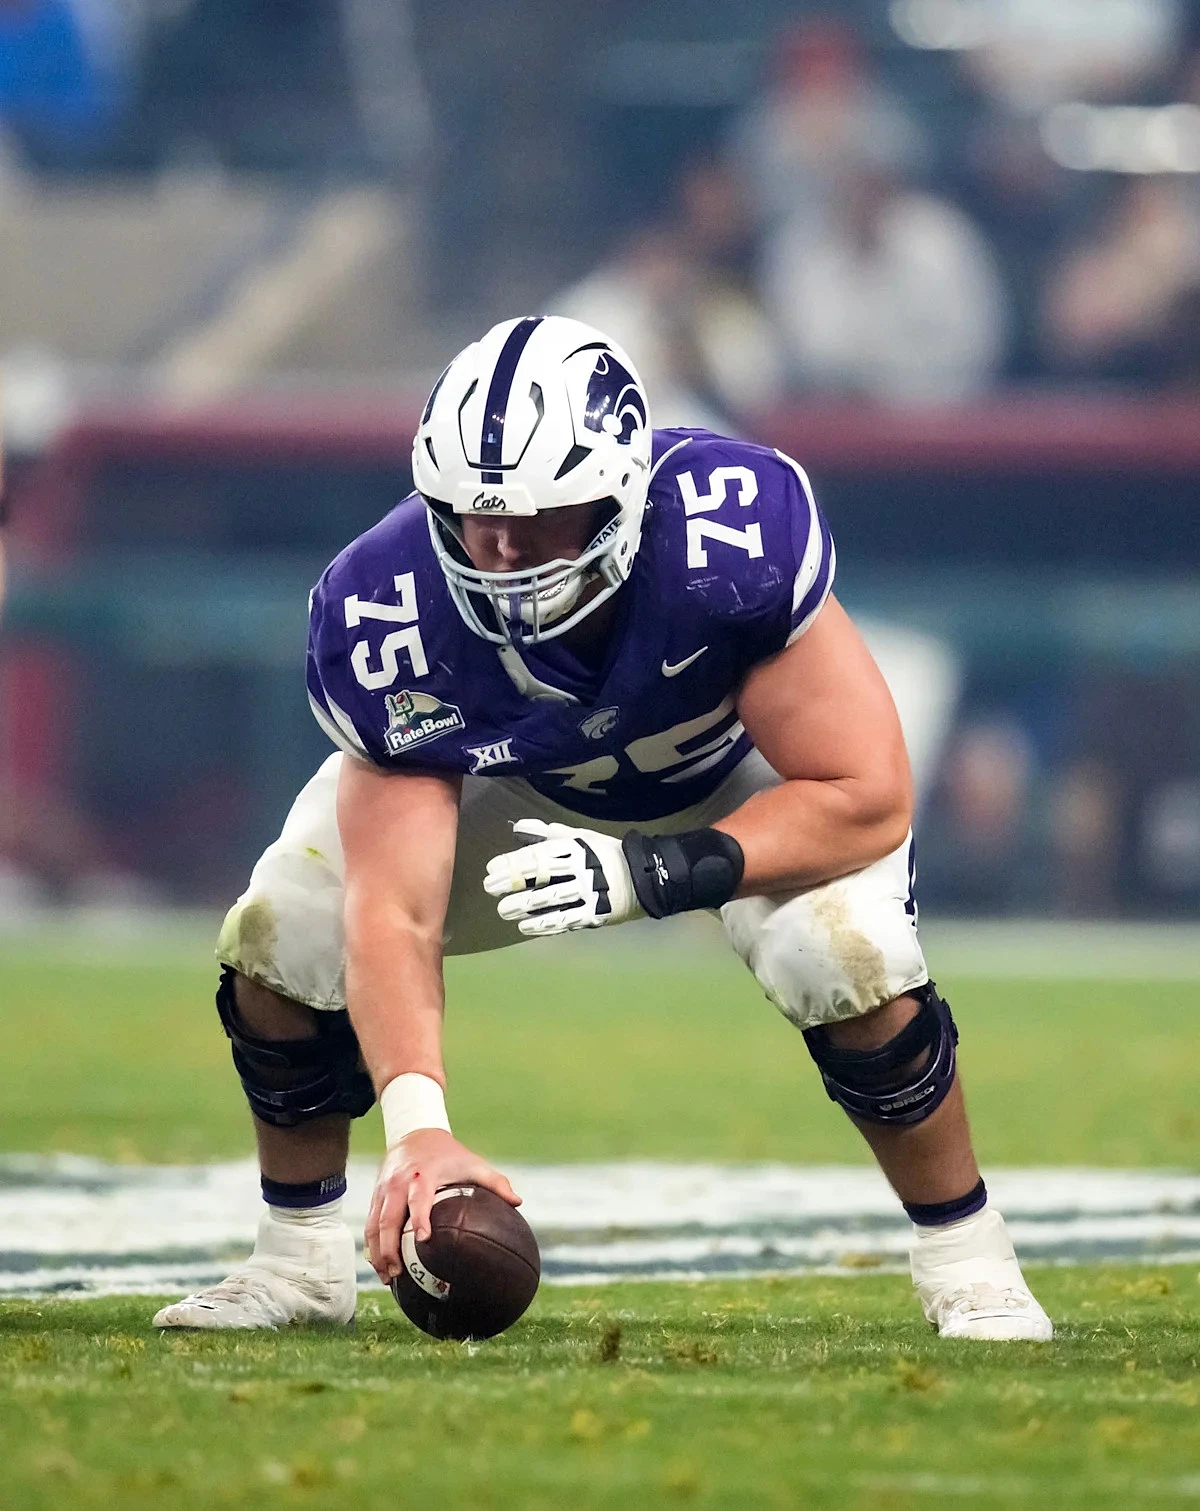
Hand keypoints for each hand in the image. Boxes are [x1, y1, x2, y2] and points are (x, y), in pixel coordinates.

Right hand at [364, 1128, 520, 1283]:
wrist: (415, 1132)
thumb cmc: (449, 1153)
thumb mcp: (472, 1162)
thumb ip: (495, 1182)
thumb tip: (518, 1203)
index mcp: (422, 1175)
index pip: (419, 1198)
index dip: (420, 1218)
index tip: (424, 1239)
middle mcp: (398, 1183)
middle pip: (387, 1219)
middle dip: (389, 1248)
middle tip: (397, 1274)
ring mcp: (383, 1190)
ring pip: (373, 1225)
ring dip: (377, 1253)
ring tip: (388, 1278)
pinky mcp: (375, 1196)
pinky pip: (369, 1224)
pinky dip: (372, 1246)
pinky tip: (380, 1265)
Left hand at [483, 818, 642, 935]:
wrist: (642, 878)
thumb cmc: (605, 855)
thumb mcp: (580, 837)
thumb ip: (548, 834)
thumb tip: (518, 826)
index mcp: (575, 848)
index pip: (538, 854)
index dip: (513, 862)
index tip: (492, 868)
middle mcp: (580, 868)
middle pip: (541, 876)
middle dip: (512, 883)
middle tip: (490, 889)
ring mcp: (588, 892)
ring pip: (550, 899)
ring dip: (523, 906)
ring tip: (503, 911)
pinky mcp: (594, 913)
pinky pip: (565, 919)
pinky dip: (543, 924)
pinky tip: (525, 927)